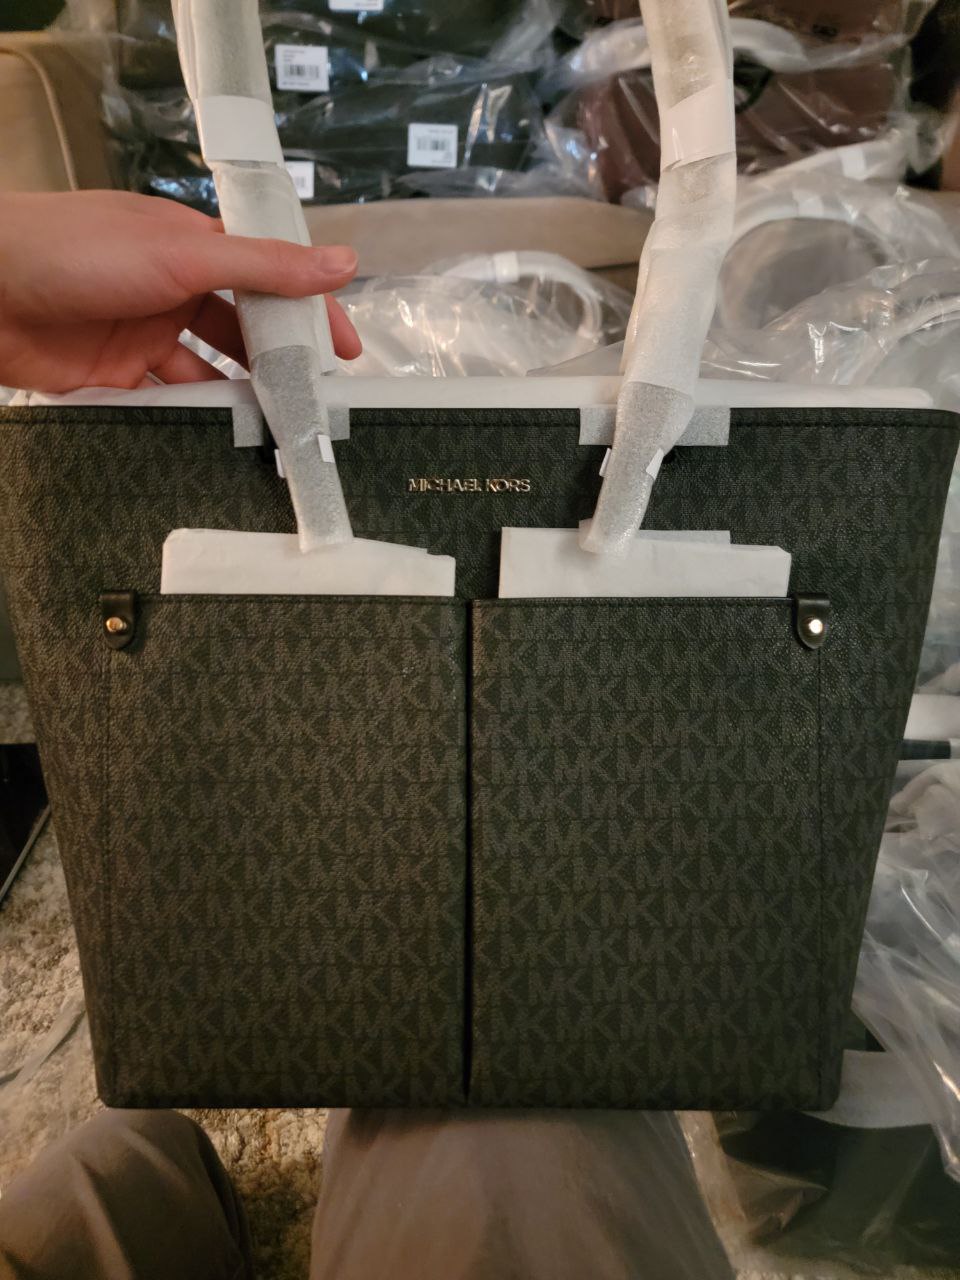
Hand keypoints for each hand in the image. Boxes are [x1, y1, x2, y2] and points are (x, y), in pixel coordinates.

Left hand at [0, 190, 361, 392]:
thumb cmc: (76, 249)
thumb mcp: (183, 252)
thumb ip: (264, 265)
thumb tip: (342, 262)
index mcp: (194, 246)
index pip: (270, 277)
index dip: (311, 312)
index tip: (346, 352)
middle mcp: (175, 288)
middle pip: (245, 330)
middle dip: (282, 362)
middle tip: (318, 400)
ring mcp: (146, 335)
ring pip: (211, 373)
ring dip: (242, 396)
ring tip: (279, 428)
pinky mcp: (119, 377)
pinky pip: (171, 401)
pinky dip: (196, 417)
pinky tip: (223, 436)